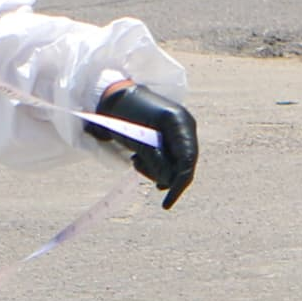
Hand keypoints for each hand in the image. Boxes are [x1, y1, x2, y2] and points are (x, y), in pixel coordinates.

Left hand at [96, 84, 197, 204]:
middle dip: (160, 173)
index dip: (179, 183)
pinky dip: (153, 164)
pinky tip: (138, 157)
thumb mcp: (137, 139)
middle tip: (136, 164)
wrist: (114, 97)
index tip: (166, 203)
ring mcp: (180, 132)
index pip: (187, 159)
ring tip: (135, 158)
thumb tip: (167, 182)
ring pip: (174, 166)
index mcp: (179, 122)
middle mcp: (185, 127)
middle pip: (182, 165)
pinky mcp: (171, 138)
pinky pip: (168, 160)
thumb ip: (155, 159)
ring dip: (154, 169)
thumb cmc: (123, 115)